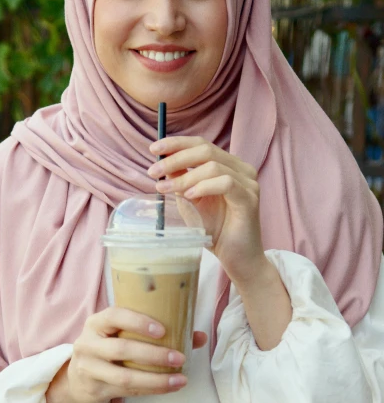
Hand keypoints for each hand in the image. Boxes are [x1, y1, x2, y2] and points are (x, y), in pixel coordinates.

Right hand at [40, 308, 207, 402]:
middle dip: (154, 354)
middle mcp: (88, 343)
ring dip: (156, 379)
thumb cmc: (107, 350)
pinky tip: (170, 386)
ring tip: (180, 378)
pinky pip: (127, 391)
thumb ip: (155, 332)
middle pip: (122, 349)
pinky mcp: (96, 389)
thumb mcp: (121, 335)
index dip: (138, 322)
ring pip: (124, 376)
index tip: (162, 330)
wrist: (75, 381)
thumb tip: (199, 336)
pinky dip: (152, 389)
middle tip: (180, 357)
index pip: (114, 316)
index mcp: (97, 323)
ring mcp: (89, 368)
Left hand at [148, 135, 265, 287]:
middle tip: (153, 171)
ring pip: (213, 166)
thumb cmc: (216, 231)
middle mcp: (241, 169)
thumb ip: (181, 181)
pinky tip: (189, 197)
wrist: (238, 259)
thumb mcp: (191, 201)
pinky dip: (203, 187)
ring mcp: (248, 183)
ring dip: (185, 177)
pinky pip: (226, 183)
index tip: (153, 149)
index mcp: (229, 166)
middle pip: (206, 150)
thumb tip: (163, 164)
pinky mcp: (250, 199)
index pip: (201, 144)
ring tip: (167, 189)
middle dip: (176, 158)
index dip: (177, 143)